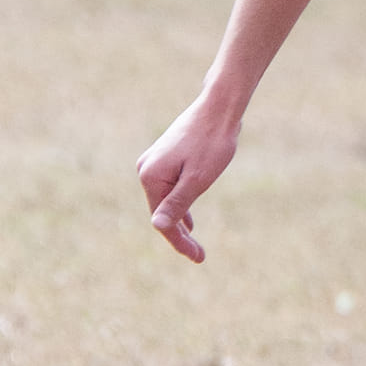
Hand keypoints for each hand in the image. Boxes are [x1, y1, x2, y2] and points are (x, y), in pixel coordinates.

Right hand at [136, 101, 238, 263]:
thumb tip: (158, 226)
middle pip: (161, 212)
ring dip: (180, 222)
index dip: (179, 242)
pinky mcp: (165, 158)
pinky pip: (169, 189)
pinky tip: (188, 221)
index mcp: (151, 176)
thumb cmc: (212, 142)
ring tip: (195, 244)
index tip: (198, 257)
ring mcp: (154, 162)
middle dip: (179, 235)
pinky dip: (180, 206)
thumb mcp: (198, 179)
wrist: (219, 108)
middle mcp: (146, 169)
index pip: (162, 219)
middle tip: (199, 256)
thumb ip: (178, 203)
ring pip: (166, 201)